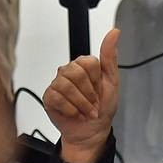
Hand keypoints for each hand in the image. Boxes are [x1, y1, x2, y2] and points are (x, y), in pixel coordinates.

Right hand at [42, 29, 120, 162]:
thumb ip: (110, 56)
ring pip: (66, 86)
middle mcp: (69, 72)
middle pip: (76, 73)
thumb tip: (114, 32)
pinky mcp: (49, 97)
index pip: (88, 62)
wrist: (92, 130)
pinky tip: (75, 113)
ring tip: (85, 110)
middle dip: (89, 94)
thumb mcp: (112, 80)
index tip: (100, 89)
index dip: (96, 80)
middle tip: (93, 103)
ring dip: (81, 103)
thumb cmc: (103, 107)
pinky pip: (57, 98)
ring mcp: (57, 84)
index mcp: (84, 65)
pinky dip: (70, 109)